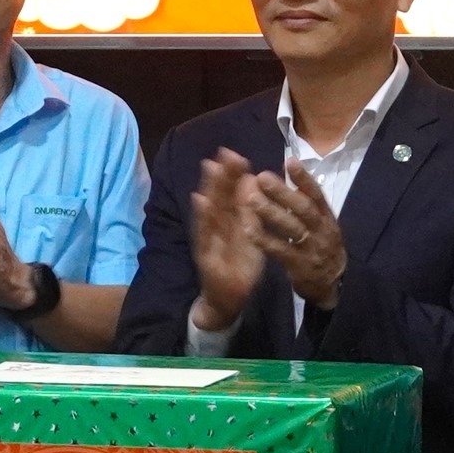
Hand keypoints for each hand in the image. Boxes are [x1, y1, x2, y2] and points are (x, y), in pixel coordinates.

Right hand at [187, 150, 264, 331]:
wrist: (228, 300)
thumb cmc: (239, 265)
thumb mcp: (250, 236)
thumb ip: (250, 211)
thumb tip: (253, 180)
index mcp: (230, 222)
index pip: (231, 195)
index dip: (232, 174)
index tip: (234, 154)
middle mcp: (217, 227)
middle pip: (219, 197)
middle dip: (221, 175)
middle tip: (224, 152)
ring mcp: (209, 239)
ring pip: (209, 210)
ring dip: (209, 188)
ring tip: (210, 167)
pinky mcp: (206, 254)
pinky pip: (205, 234)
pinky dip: (202, 217)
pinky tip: (200, 201)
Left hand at [245, 163, 349, 311]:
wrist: (333, 286)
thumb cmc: (322, 248)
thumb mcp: (323, 225)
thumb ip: (308, 204)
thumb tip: (293, 176)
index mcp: (327, 218)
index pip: (317, 194)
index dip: (304, 178)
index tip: (289, 161)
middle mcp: (321, 230)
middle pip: (303, 208)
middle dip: (283, 192)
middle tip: (262, 177)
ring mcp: (311, 249)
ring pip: (292, 228)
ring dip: (271, 212)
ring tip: (251, 199)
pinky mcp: (299, 266)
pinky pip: (281, 251)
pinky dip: (265, 240)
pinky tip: (249, 230)